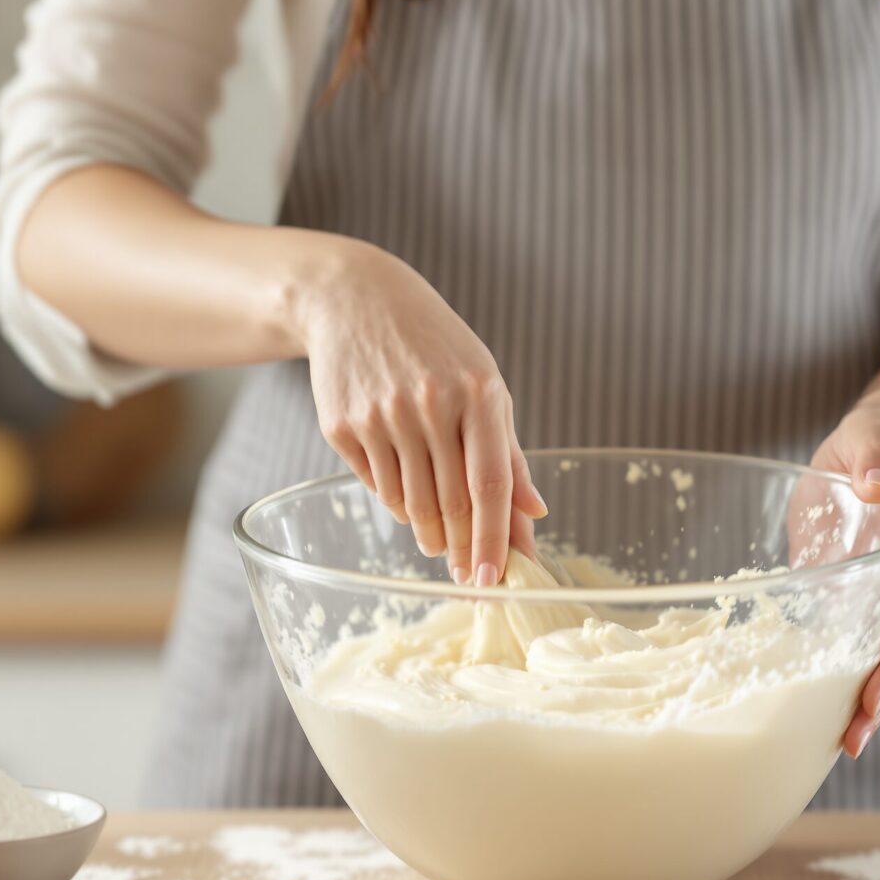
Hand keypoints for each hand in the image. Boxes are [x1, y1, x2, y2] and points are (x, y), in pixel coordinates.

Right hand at [299, 239, 545, 584]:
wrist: (356, 301)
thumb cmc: (434, 347)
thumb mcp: (483, 383)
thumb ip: (509, 451)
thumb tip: (536, 513)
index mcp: (478, 392)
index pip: (490, 484)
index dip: (493, 538)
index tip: (492, 578)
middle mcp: (430, 404)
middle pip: (451, 503)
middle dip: (461, 549)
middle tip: (465, 573)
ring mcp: (382, 415)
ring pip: (411, 503)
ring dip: (429, 534)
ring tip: (438, 541)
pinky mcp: (343, 426)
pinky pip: (377, 487)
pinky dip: (397, 505)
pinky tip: (407, 500)